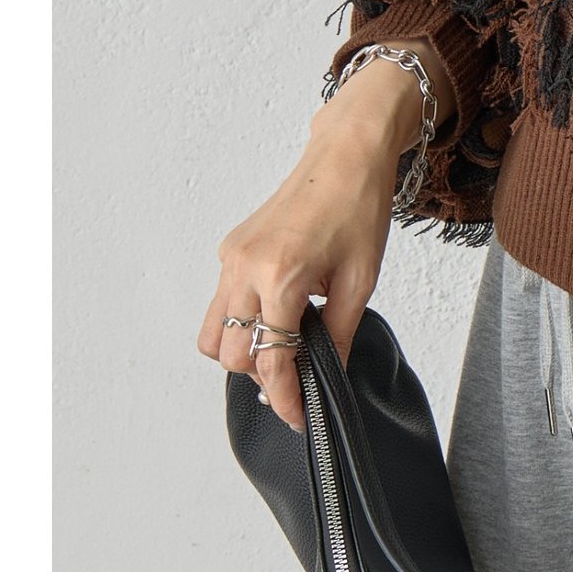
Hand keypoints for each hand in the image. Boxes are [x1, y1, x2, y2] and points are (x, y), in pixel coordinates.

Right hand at [196, 61, 421, 429]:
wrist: (346, 155)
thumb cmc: (358, 206)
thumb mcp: (360, 279)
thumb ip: (339, 333)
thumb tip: (328, 373)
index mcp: (282, 276)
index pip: (270, 360)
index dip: (286, 397)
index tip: (299, 417)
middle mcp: (246, 268)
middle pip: (231, 356)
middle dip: (261, 377)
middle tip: (297, 382)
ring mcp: (232, 257)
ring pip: (212, 333)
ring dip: (241, 351)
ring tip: (282, 349)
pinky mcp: (230, 248)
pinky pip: (221, 301)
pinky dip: (240, 320)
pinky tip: (277, 314)